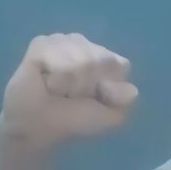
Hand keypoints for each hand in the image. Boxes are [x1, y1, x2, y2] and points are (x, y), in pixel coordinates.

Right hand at [0, 33, 138, 148]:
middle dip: (87, 86)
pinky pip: (58, 56)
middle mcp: (87, 46)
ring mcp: (64, 42)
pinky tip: (45, 80)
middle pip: (102, 60)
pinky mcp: (42, 43)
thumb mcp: (109, 118)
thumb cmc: (74, 120)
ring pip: (81, 59)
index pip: (120, 65)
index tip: (93, 99)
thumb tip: (131, 90)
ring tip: (57, 90)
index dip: (108, 88)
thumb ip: (124, 102)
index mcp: (106, 60)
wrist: (39, 127)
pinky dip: (55, 77)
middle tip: (71, 96)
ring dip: (70, 84)